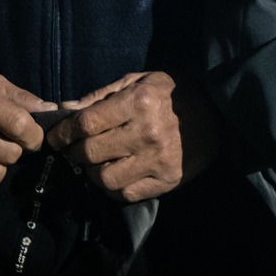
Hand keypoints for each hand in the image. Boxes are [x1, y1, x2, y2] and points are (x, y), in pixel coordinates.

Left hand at [43, 70, 217, 202]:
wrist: (220, 112)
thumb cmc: (174, 92)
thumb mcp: (139, 81)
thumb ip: (101, 96)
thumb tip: (64, 111)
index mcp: (139, 102)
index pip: (86, 123)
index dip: (63, 133)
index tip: (55, 137)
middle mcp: (147, 132)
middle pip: (90, 153)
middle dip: (75, 152)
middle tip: (76, 149)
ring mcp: (158, 160)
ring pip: (103, 179)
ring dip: (94, 172)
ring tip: (99, 162)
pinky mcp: (167, 180)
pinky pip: (125, 194)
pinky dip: (114, 187)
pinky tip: (118, 174)